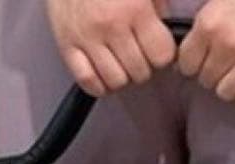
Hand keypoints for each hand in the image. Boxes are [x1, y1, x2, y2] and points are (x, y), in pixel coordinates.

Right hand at [45, 0, 175, 96]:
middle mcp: (112, 26)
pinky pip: (87, 80)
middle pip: (140, 72)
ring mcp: (88, 38)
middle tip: (137, 55)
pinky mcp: (67, 45)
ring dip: (122, 77)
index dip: (162, 56)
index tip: (157, 50)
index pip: (161, 56)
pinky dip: (98, 85)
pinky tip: (103, 75)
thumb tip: (167, 31)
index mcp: (135, 9)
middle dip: (143, 67)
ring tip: (120, 64)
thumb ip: (158, 6)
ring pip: (116, 81)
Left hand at [178, 0, 234, 107]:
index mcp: (209, 24)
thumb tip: (186, 59)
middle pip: (206, 81)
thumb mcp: (218, 1)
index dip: (193, 64)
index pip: (186, 65)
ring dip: (230, 86)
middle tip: (224, 62)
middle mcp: (228, 43)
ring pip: (226, 93)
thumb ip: (201, 28)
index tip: (202, 60)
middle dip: (212, 74)